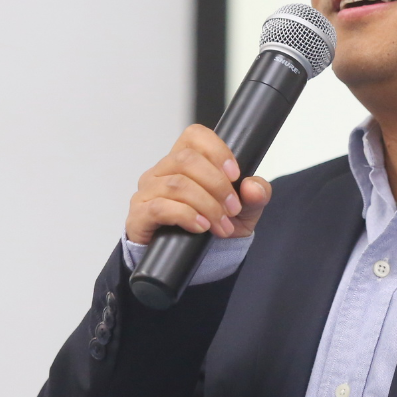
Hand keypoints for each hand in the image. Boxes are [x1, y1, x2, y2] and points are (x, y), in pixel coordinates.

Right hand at [124, 124, 272, 244]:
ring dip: (207, 205)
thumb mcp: (244, 210)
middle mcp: (163, 171)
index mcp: (186, 160)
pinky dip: (186, 216)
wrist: (197, 260)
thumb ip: (256, 195)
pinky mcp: (140, 214)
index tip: (235, 175)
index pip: (194, 135)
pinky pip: (160, 207)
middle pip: (186, 159)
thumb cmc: (214, 224)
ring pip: (177, 184)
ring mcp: (148, 191)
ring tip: (222, 225)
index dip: (216, 150)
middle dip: (217, 185)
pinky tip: (201, 226)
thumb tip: (253, 187)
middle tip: (233, 209)